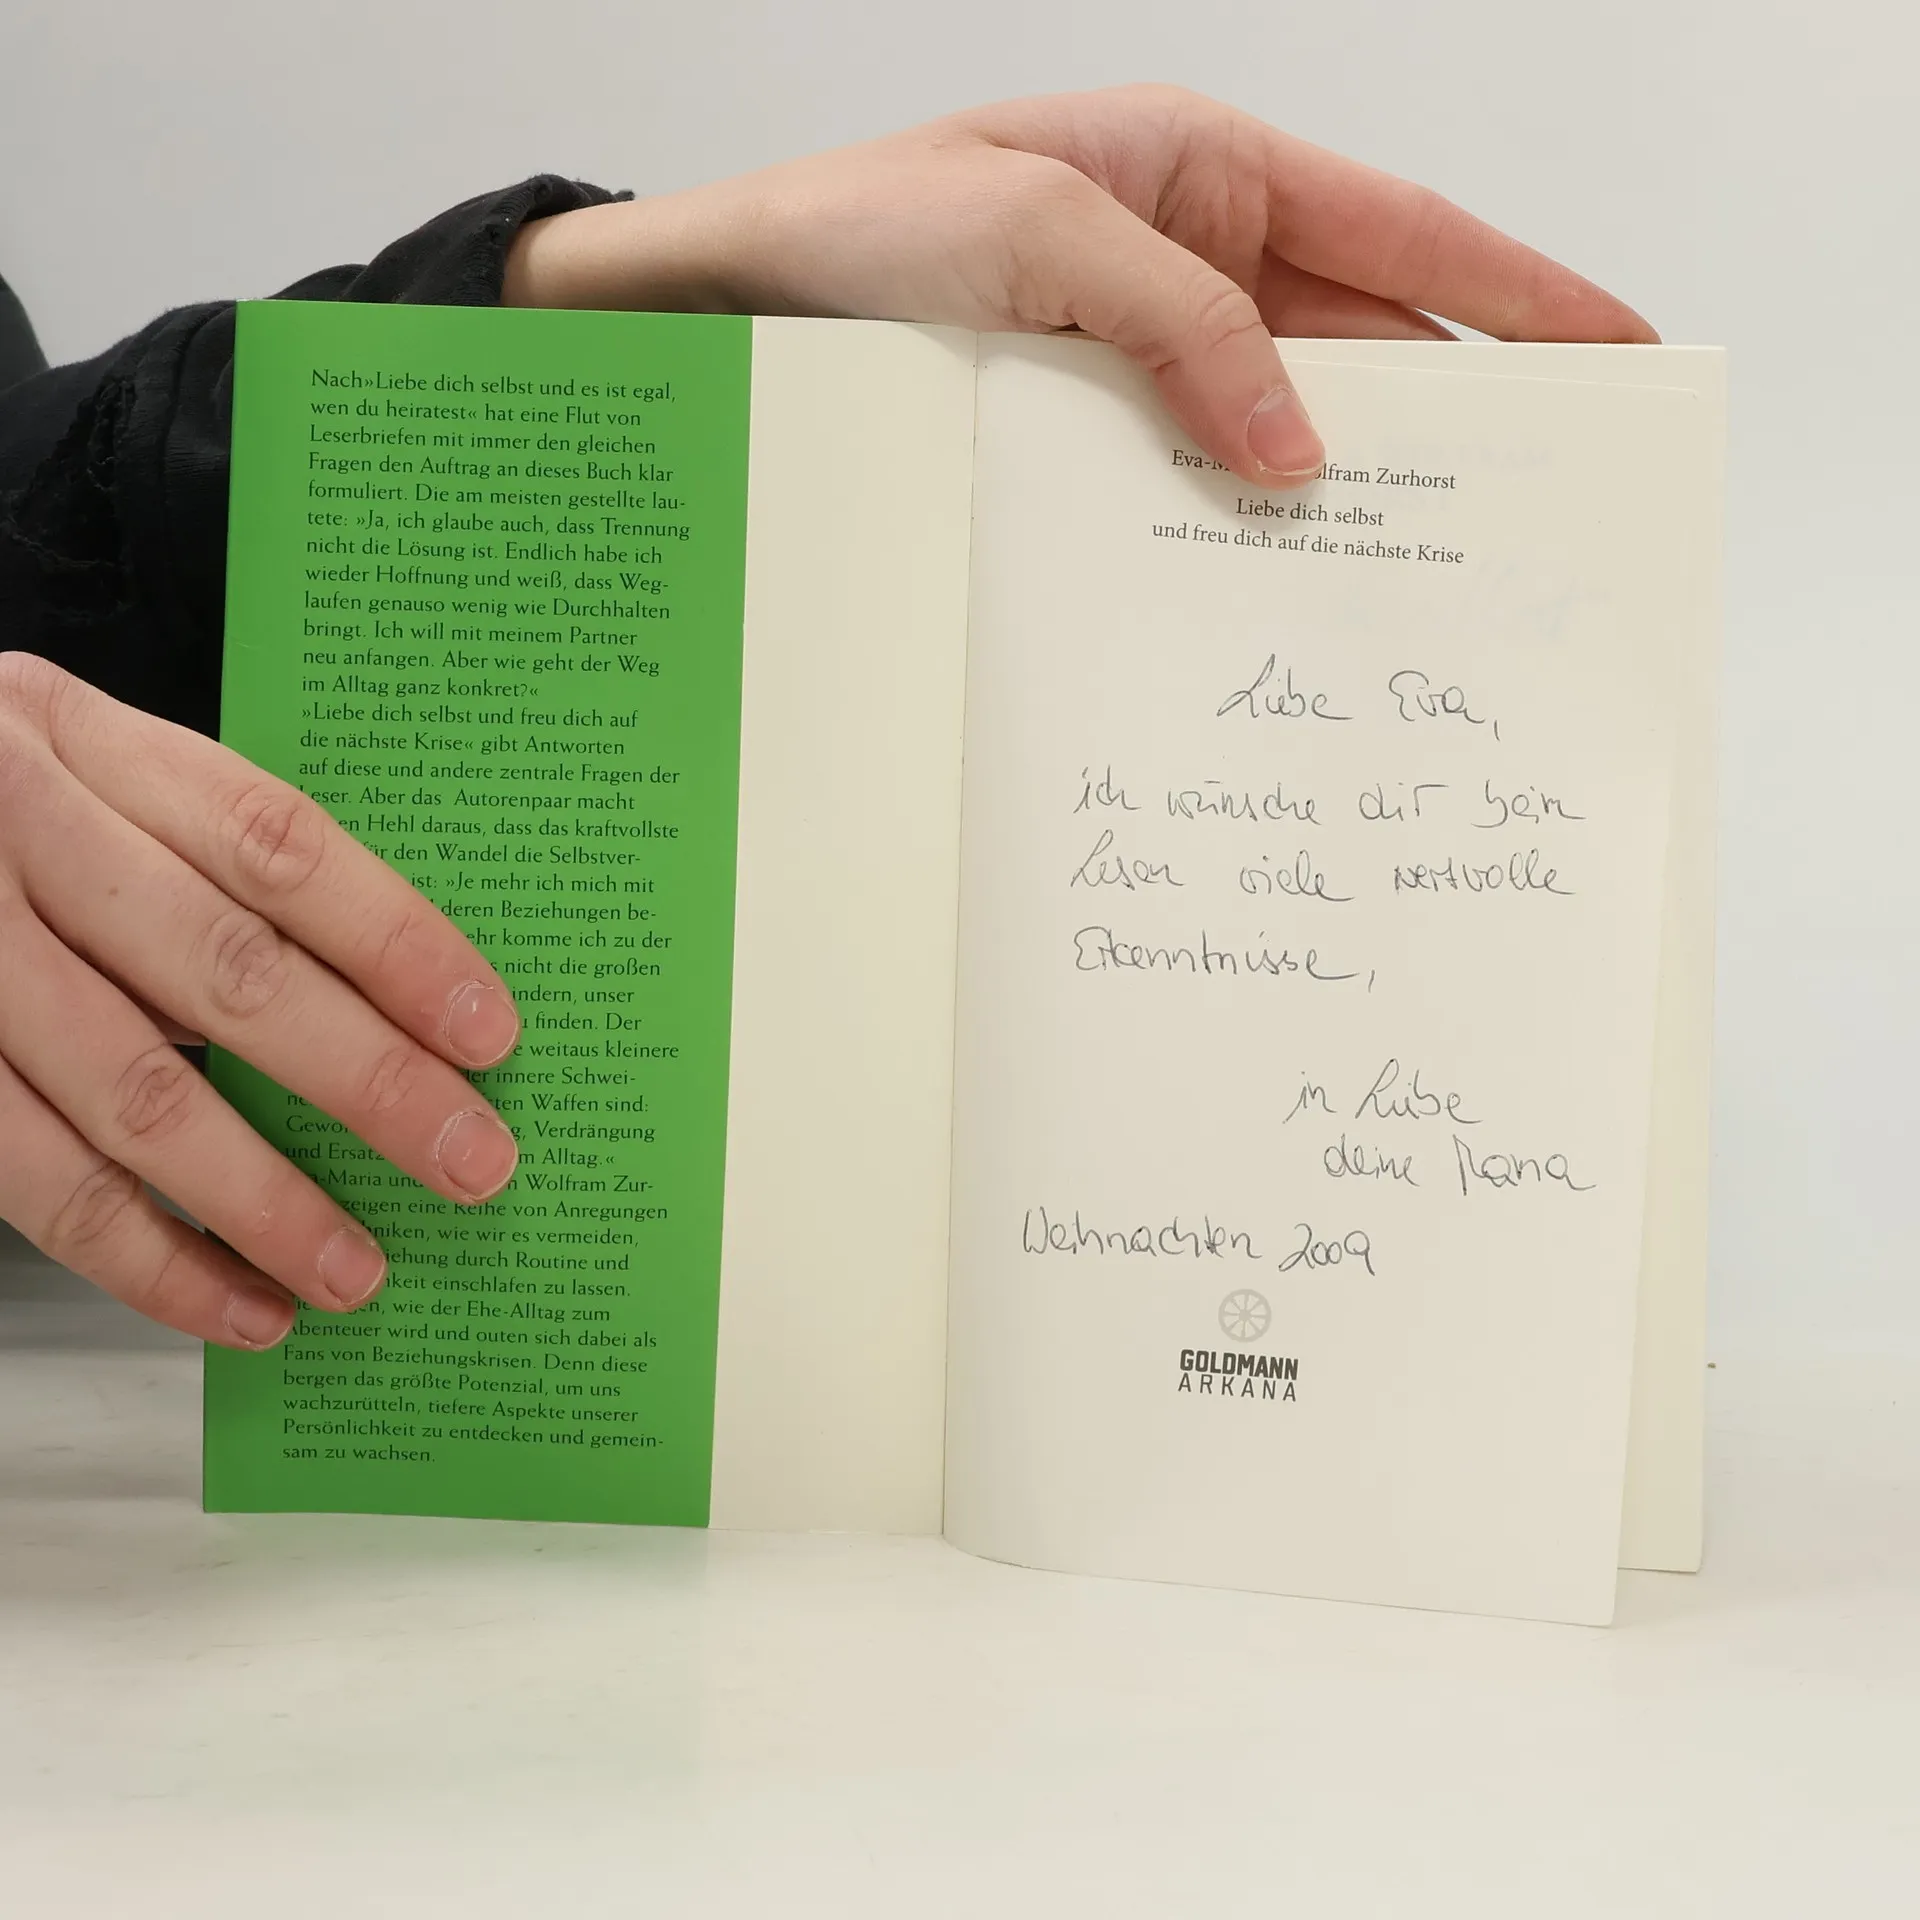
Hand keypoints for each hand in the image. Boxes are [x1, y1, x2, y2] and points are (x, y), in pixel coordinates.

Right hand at [0, 655, 522, 1348]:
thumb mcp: (83, 774)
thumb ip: (202, 865)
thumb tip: (386, 1007)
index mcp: (87, 744)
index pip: (276, 845)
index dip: (394, 942)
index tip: (489, 1031)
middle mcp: (17, 834)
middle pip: (227, 972)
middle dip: (368, 1082)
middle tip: (472, 1163)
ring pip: (133, 1094)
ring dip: (264, 1202)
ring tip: (357, 1271)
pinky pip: (37, 1182)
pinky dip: (149, 1261)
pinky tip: (240, 1303)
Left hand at [504, 84, 1656, 487]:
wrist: (705, 317)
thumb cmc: (850, 232)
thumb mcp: (1031, 236)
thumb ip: (1181, 331)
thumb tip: (1296, 452)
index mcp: (1199, 171)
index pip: (1404, 237)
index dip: (1524, 296)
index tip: (1624, 353)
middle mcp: (1183, 267)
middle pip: (1360, 350)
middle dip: (1448, 427)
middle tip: (1532, 518)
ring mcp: (1133, 364)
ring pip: (1275, 431)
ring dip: (1335, 499)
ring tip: (1418, 582)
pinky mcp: (1078, 442)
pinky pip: (1186, 484)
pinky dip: (1231, 531)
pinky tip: (1269, 585)